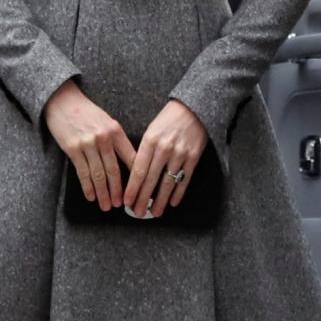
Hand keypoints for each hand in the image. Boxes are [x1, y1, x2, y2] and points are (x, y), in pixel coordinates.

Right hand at [43, 80, 135, 211]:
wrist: (62, 100)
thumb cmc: (85, 112)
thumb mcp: (106, 121)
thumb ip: (116, 139)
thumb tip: (126, 162)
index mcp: (116, 131)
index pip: (130, 158)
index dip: (136, 177)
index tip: (139, 190)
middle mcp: (104, 138)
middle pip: (114, 170)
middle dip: (118, 191)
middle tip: (121, 204)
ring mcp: (88, 144)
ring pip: (98, 175)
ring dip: (103, 193)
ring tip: (106, 205)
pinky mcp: (73, 149)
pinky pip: (82, 172)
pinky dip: (87, 187)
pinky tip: (91, 196)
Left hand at [123, 101, 208, 217]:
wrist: (193, 108)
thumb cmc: (168, 119)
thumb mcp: (151, 130)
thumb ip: (144, 151)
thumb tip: (136, 175)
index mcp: (150, 141)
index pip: (138, 170)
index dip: (132, 188)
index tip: (127, 201)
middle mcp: (164, 149)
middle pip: (151, 180)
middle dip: (143, 199)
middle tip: (137, 212)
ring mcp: (180, 154)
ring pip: (167, 183)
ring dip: (160, 200)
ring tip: (155, 212)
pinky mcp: (193, 157)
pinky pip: (184, 179)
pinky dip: (178, 193)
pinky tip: (172, 202)